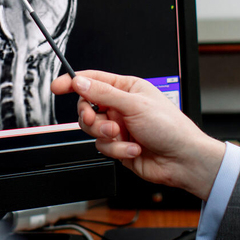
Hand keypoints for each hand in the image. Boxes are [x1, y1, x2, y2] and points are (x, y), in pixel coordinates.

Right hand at [51, 70, 225, 200]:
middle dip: (91, 117)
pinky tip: (134, 148)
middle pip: (87, 107)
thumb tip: (80, 82)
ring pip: (93, 130)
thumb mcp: (134, 105)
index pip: (93, 80)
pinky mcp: (119, 147)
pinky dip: (117, 149)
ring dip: (107, 136)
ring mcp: (120, 127)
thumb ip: (103, 94)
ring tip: (123, 137)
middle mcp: (121, 106)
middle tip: (98, 122)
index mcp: (127, 88)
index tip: (57, 87)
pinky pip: (103, 147)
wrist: (182, 160)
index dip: (73, 82)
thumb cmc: (170, 127)